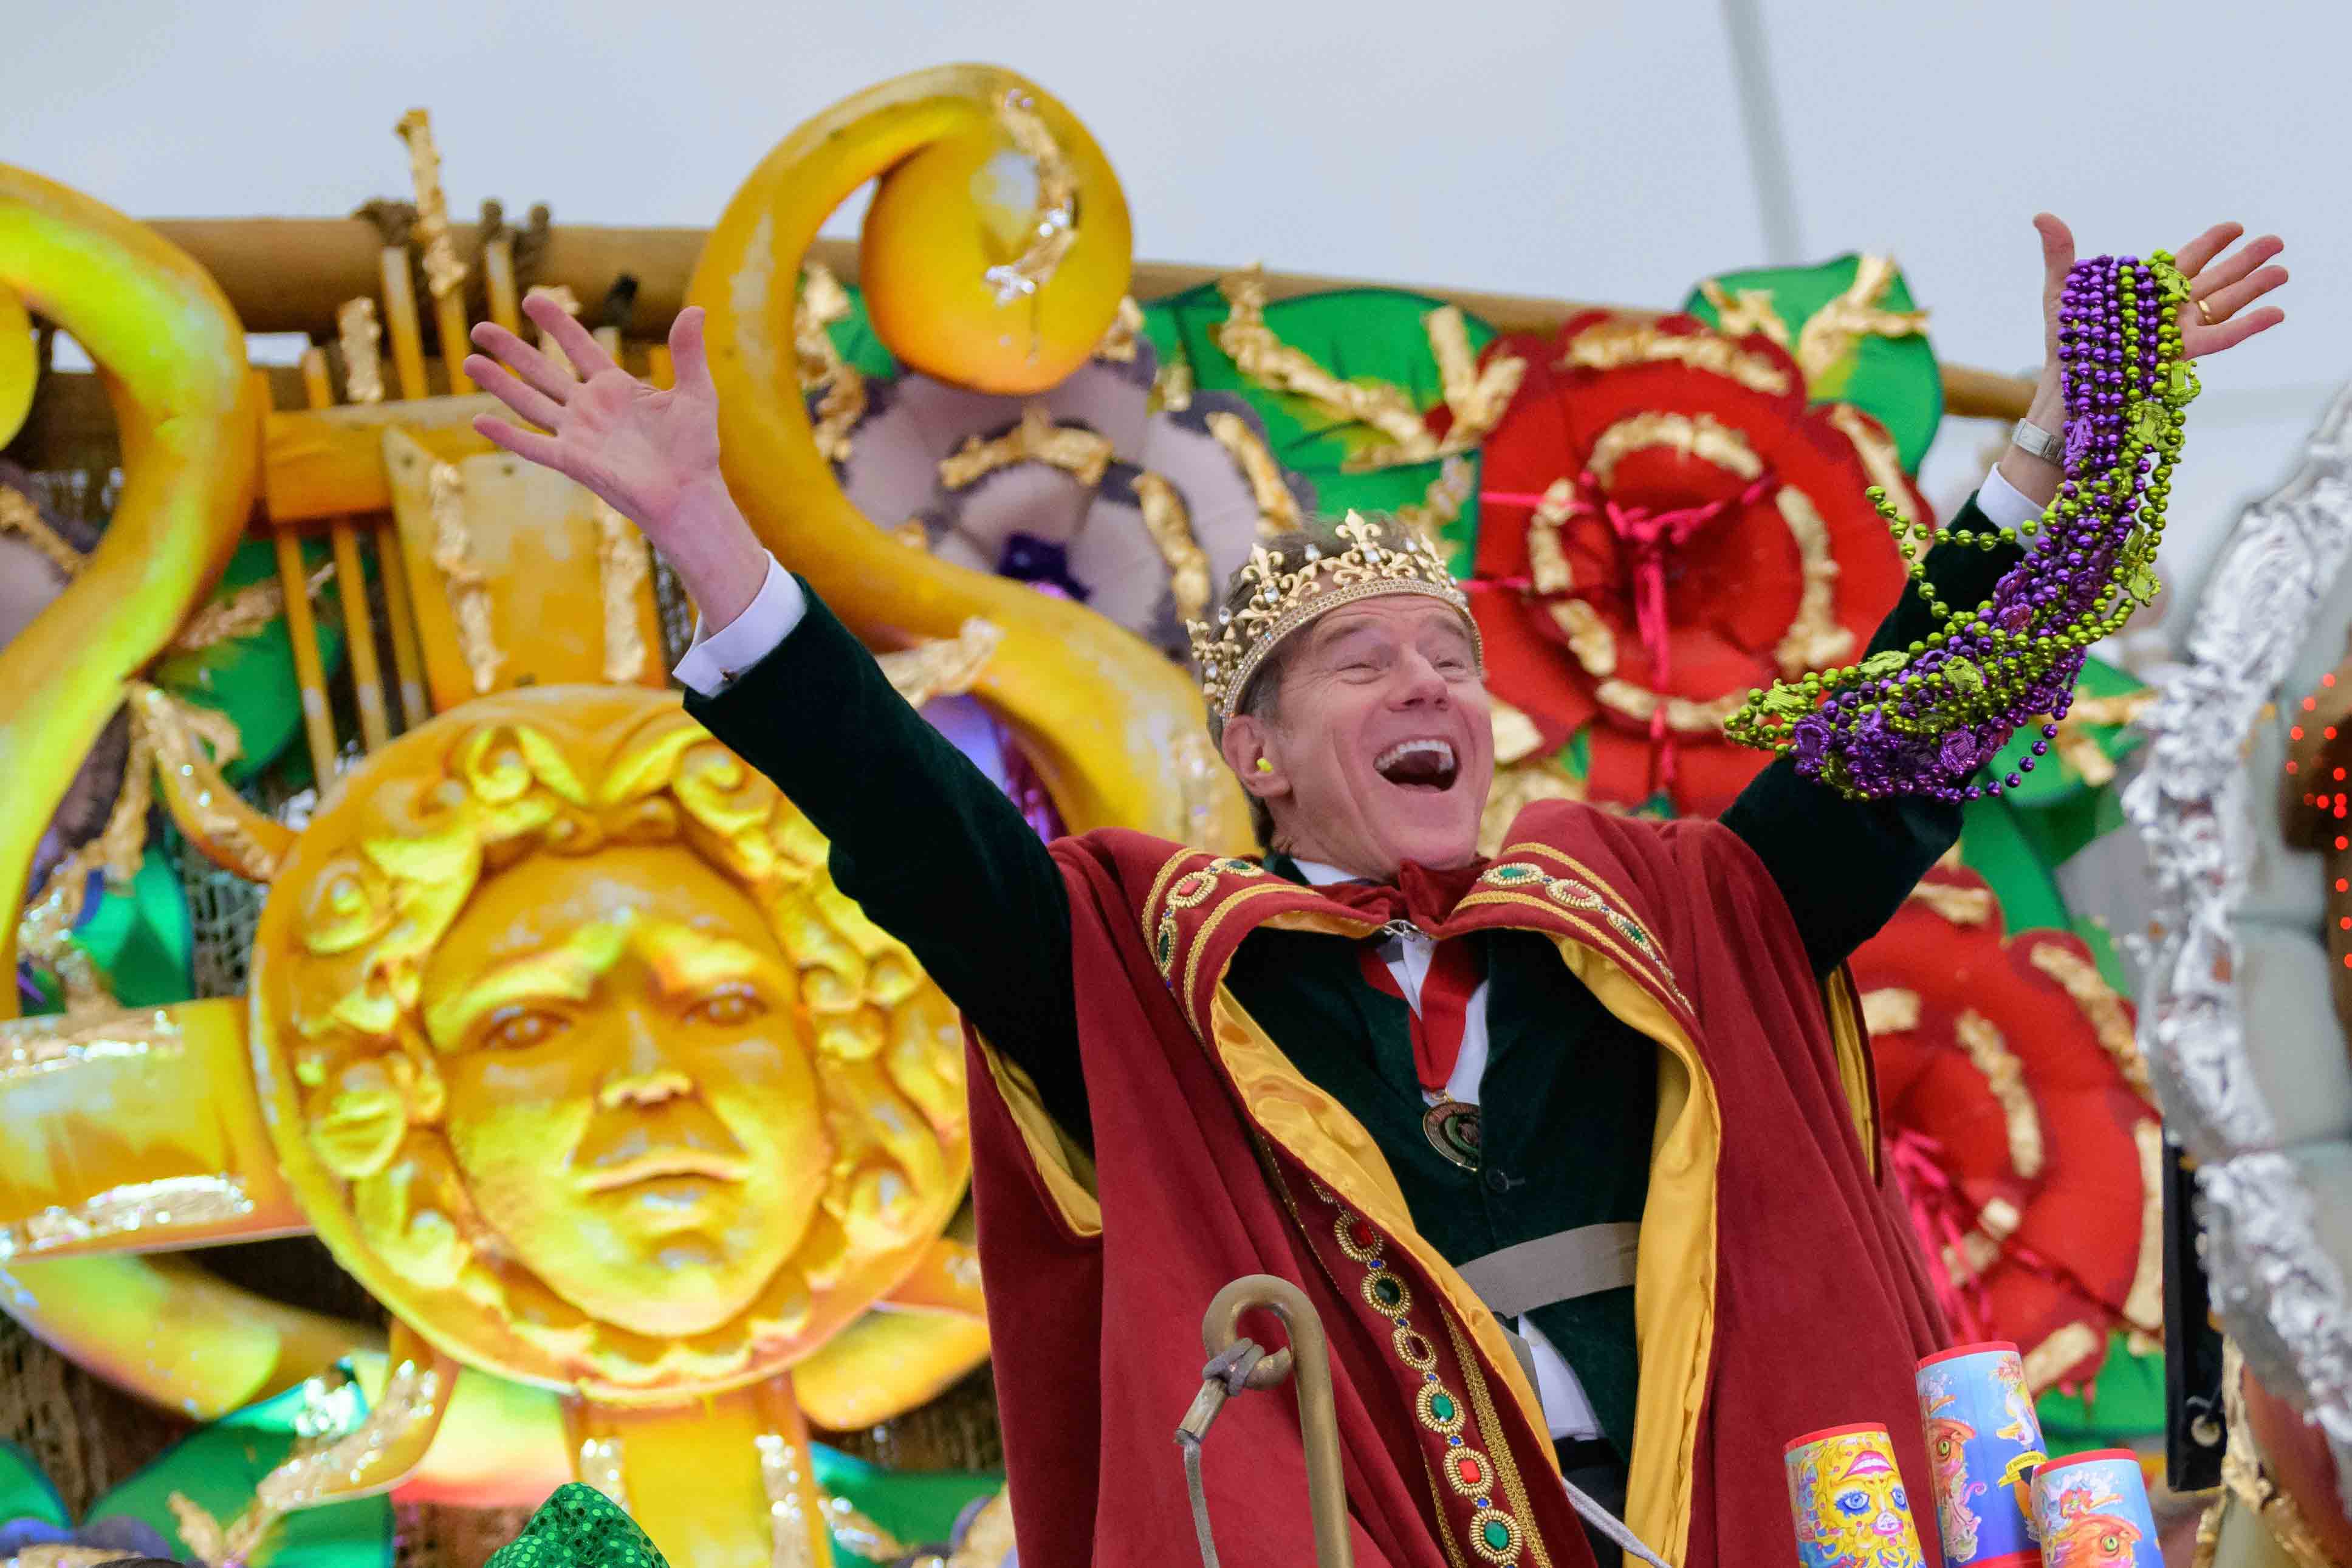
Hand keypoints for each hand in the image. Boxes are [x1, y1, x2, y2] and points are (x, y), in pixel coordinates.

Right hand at [466, 299, 767, 623]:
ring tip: (468, 361)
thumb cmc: (695, 450)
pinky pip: (534, 446)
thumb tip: (696, 309)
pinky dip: (508, 436)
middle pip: (542, 371)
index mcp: (616, 388)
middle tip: (479, 327)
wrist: (689, 495)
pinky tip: (479, 421)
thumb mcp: (697, 393)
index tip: (533, 299)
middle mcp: (590, 409)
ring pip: (530, 402)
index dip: (557, 323)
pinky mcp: (573, 462)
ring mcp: (578, 435)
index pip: (579, 347)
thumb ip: (688, 353)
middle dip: (511, 349)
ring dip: (500, 383)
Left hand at [2031, 214, 2286, 364]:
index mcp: (2147, 290)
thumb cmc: (2063, 340)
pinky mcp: (2181, 354)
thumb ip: (2060, 253)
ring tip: (2282, 270)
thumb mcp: (2059, 290)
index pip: (2185, 261)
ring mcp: (2178, 330)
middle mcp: (2168, 309)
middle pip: (2215, 279)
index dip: (2211, 243)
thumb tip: (2042, 216)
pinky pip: (2222, 338)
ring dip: (2254, 287)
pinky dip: (2250, 325)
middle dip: (2244, 260)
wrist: (2063, 383)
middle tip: (2275, 241)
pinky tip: (2276, 312)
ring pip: (2225, 304)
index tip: (2234, 227)